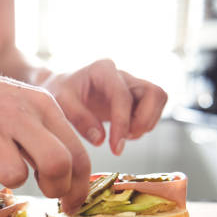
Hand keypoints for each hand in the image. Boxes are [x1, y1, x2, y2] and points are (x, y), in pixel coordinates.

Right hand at [0, 66, 91, 213]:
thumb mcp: (28, 108)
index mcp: (43, 106)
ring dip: (8, 181)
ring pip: (14, 176)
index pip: (77, 155)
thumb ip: (51, 140)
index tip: (70, 205)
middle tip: (43, 191)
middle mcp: (18, 112)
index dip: (79, 189)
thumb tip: (70, 187)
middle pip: (57, 163)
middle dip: (54, 189)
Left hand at [43, 59, 167, 154]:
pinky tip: (123, 133)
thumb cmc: (58, 93)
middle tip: (125, 139)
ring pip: (158, 99)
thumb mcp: (60, 104)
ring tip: (123, 137)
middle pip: (154, 93)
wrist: (58, 90)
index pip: (123, 97)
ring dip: (146, 123)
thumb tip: (101, 139)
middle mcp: (121, 74)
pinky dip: (143, 125)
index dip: (122, 123)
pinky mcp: (134, 97)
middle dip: (144, 121)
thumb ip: (79, 119)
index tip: (115, 147)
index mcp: (102, 70)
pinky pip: (152, 108)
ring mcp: (130, 84)